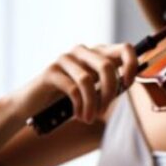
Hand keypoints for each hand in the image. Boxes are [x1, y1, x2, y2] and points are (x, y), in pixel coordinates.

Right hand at [5, 43, 136, 123]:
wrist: (34, 104)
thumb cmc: (70, 97)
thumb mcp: (95, 88)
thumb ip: (111, 82)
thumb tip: (130, 82)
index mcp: (98, 53)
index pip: (125, 48)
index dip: (132, 65)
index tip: (128, 85)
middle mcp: (82, 51)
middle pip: (106, 66)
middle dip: (109, 92)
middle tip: (104, 111)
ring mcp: (65, 59)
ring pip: (88, 80)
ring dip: (92, 104)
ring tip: (90, 118)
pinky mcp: (51, 71)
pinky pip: (73, 89)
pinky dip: (80, 106)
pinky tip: (79, 115)